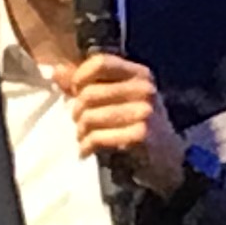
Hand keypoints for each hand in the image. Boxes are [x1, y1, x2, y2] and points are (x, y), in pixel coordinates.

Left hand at [55, 50, 187, 197]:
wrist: (168, 161)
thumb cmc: (139, 126)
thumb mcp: (118, 99)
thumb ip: (87, 84)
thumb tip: (56, 71)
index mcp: (140, 75)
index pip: (100, 62)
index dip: (80, 77)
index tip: (75, 92)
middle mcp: (145, 89)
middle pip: (89, 92)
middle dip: (76, 111)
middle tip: (79, 124)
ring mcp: (145, 112)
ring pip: (90, 116)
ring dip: (80, 131)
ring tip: (84, 138)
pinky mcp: (140, 135)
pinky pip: (98, 136)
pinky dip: (87, 146)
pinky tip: (87, 150)